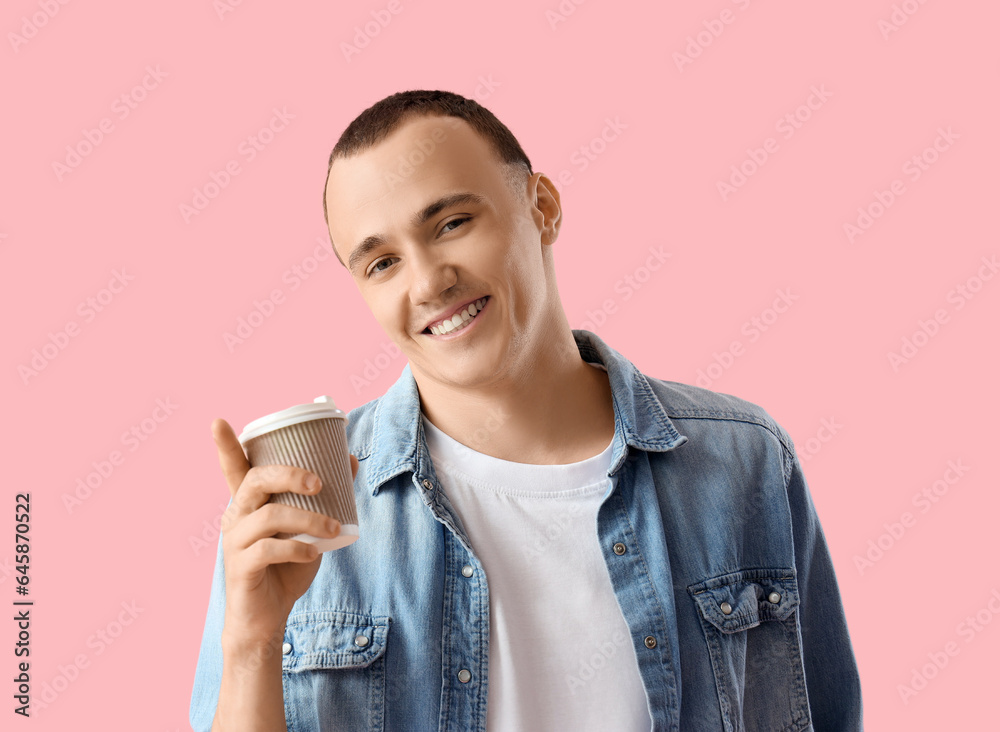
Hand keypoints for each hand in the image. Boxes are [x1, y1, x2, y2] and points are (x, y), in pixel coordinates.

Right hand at [211, 418, 358, 643]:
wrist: (269, 619)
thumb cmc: (287, 568)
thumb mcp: (310, 529)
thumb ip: (325, 498)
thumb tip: (350, 459)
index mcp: (248, 503)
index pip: (233, 468)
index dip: (224, 445)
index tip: (217, 421)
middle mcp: (236, 517)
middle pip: (255, 480)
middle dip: (289, 474)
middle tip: (319, 483)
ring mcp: (235, 542)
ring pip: (269, 515)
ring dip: (308, 519)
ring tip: (334, 529)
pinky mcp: (241, 568)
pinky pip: (268, 550)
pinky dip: (297, 548)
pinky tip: (314, 554)